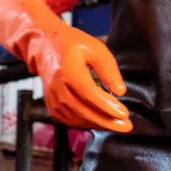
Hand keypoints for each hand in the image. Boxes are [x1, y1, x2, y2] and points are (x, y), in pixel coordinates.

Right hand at [0, 0, 131, 131]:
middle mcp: (58, 87)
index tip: (124, 113)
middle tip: (126, 126)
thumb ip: (108, 69)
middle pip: (84, 111)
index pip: (89, 94)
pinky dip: (86, 123)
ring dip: (98, 124)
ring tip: (117, 124)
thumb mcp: (95, 48)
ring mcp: (53, 98)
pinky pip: (69, 120)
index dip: (107, 106)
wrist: (44, 46)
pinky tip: (100, 122)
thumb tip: (120, 91)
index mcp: (68, 71)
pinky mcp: (52, 105)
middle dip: (107, 121)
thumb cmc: (72, 45)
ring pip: (77, 118)